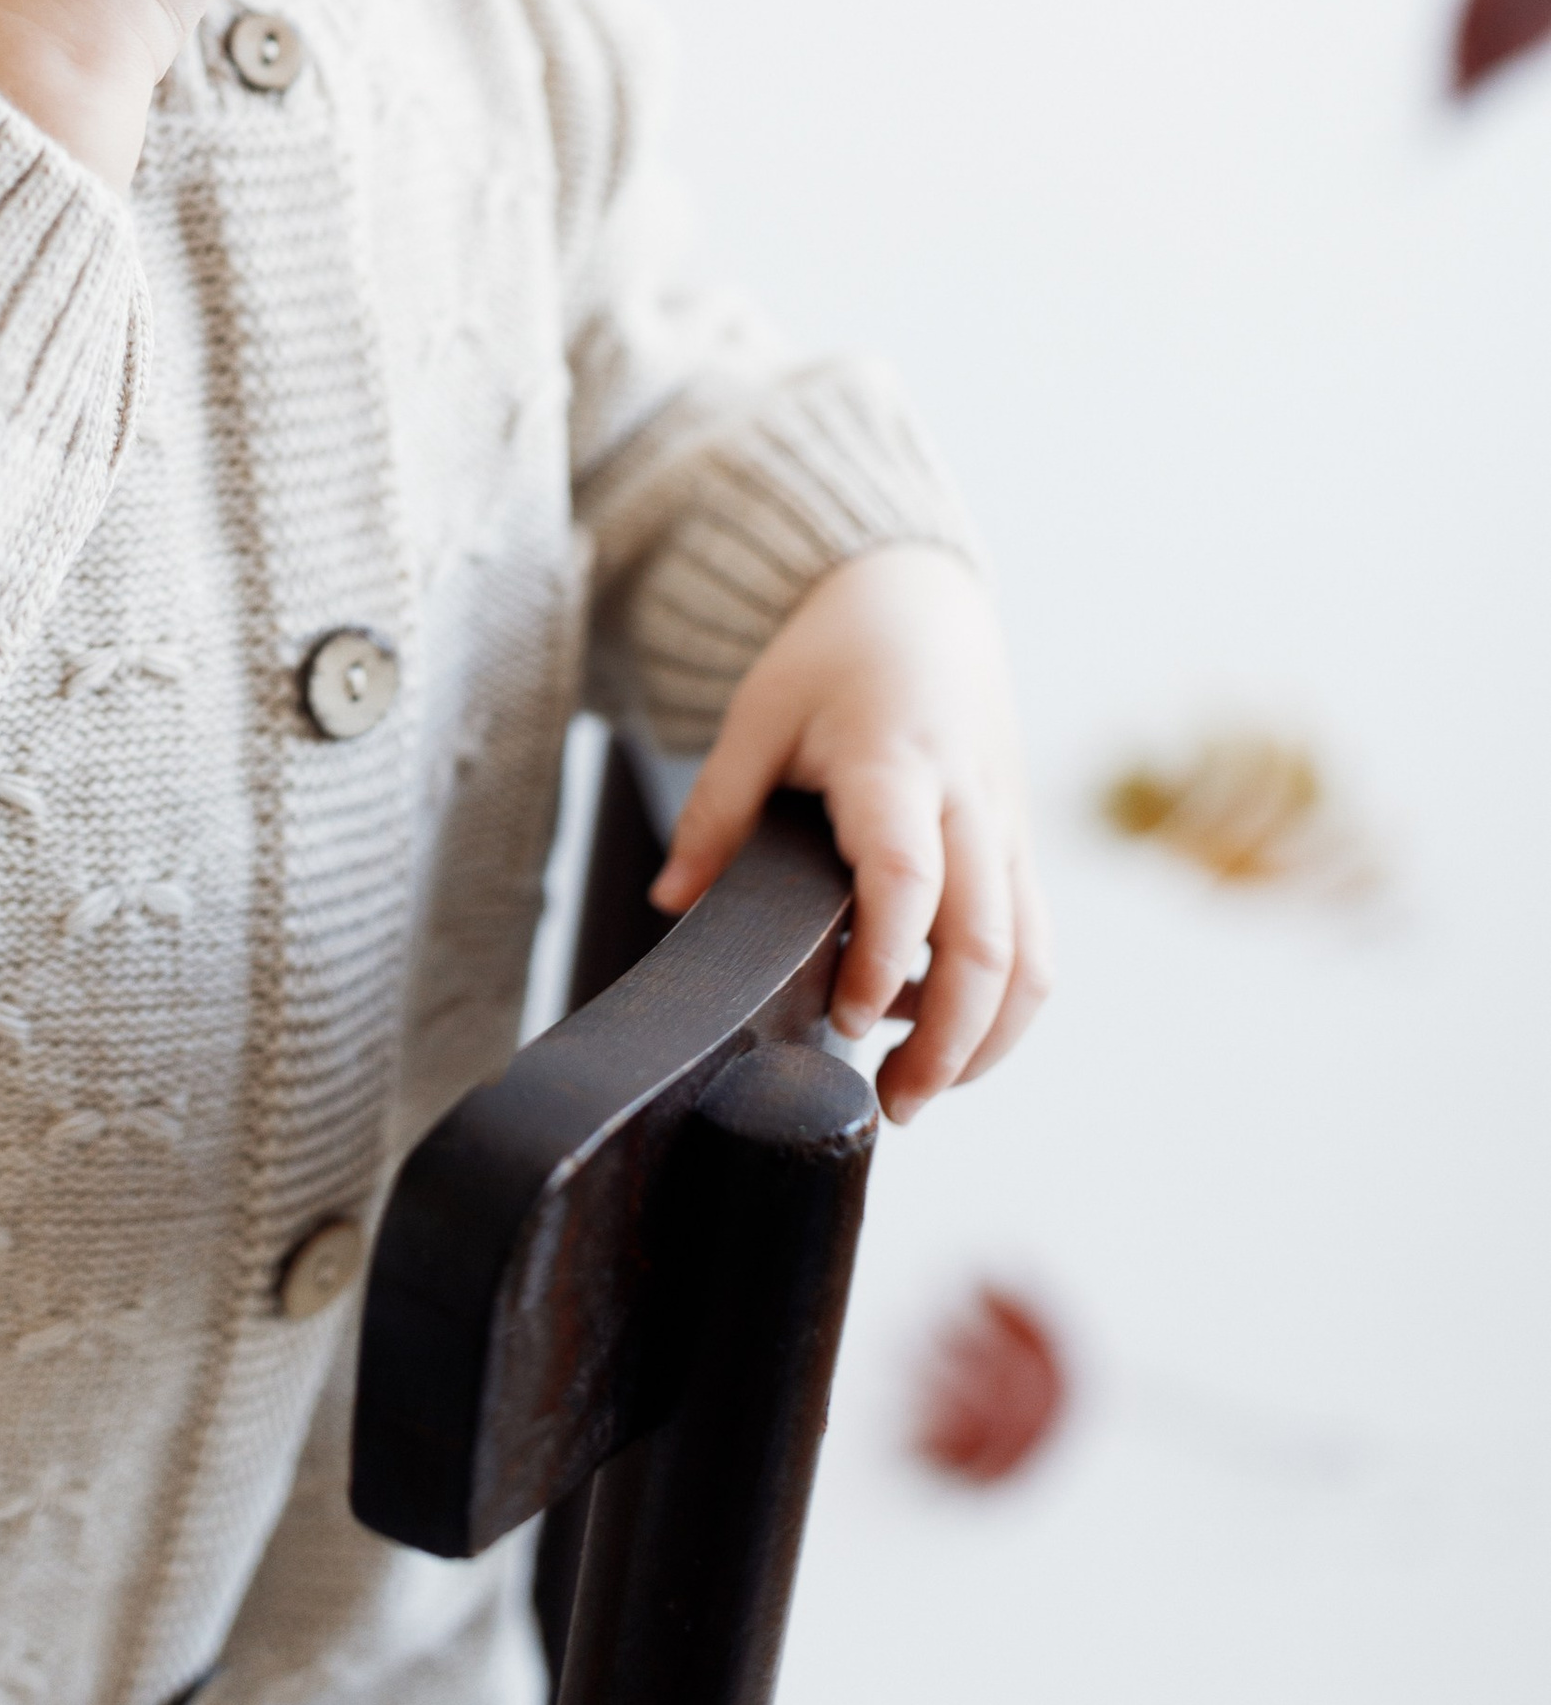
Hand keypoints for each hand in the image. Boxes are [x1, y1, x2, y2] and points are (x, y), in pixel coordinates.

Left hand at [648, 546, 1050, 1121]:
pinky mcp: (1019, 845)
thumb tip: (670, 904)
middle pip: (991, 942)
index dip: (886, 963)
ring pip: (1032, 956)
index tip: (847, 1022)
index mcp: (896, 764)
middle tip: (891, 1104)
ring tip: (917, 1091)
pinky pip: (1035, 939)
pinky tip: (938, 1033)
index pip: (909, 880)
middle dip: (952, 1042)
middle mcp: (968, 802)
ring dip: (989, 1040)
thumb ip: (716, 812)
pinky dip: (1002, 1004)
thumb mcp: (757, 717)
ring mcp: (1005, 827)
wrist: (919, 600)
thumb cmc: (831, 659)